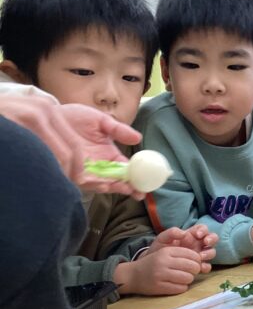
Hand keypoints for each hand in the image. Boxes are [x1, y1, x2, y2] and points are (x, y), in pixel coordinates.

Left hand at [0, 96, 142, 196]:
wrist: (49, 116)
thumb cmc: (75, 118)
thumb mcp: (101, 120)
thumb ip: (118, 130)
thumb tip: (138, 139)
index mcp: (109, 155)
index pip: (126, 169)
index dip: (137, 176)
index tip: (147, 181)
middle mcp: (99, 166)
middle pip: (118, 181)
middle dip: (129, 188)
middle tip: (139, 192)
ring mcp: (86, 170)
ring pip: (103, 184)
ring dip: (114, 188)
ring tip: (125, 189)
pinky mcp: (71, 172)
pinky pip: (85, 182)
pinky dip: (96, 184)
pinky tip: (106, 184)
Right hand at [114, 246, 203, 294]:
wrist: (133, 275)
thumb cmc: (153, 263)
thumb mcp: (164, 251)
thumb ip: (180, 252)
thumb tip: (200, 258)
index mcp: (166, 251)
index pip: (191, 254)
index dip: (197, 259)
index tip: (196, 262)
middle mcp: (164, 262)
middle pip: (192, 266)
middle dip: (196, 269)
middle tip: (193, 271)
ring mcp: (161, 275)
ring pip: (188, 278)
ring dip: (189, 279)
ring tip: (185, 278)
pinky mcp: (160, 287)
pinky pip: (180, 288)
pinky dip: (182, 287)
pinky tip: (178, 285)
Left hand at [145, 224, 217, 272]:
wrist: (154, 266)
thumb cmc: (160, 249)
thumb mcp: (162, 239)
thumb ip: (171, 233)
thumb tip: (184, 233)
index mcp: (191, 235)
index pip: (202, 229)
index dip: (203, 230)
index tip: (198, 234)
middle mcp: (198, 244)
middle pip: (212, 238)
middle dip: (211, 239)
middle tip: (205, 242)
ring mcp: (199, 255)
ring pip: (211, 251)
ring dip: (208, 253)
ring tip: (200, 256)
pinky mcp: (198, 266)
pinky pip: (207, 266)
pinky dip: (206, 266)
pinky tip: (200, 268)